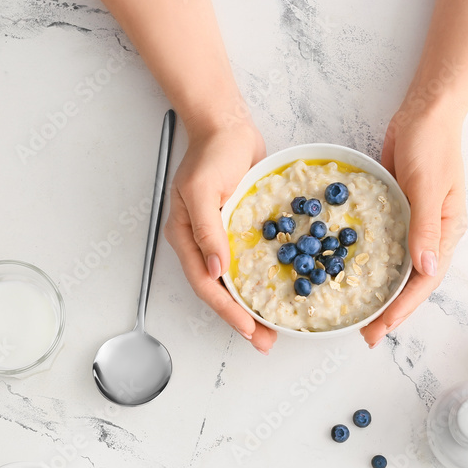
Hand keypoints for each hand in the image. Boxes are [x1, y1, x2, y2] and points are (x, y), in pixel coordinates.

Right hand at [164, 117, 276, 352]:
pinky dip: (263, 280)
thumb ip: (208, 229)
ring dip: (252, 306)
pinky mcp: (241, 229)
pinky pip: (251, 262)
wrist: (227, 126)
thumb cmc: (212, 153)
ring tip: (272, 329)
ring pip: (235, 282)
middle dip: (241, 319)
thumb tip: (216, 270)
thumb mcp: (204, 189)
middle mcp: (202, 243)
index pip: (205, 284)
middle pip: (220, 291)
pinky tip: (281, 291)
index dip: (227, 310)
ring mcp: (222, 237)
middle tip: (265, 341)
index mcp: (186, 237)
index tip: (249, 329)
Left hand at [361, 103, 467, 346]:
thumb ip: (426, 227)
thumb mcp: (428, 186)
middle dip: (392, 311)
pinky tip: (354, 276)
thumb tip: (425, 269)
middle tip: (367, 335)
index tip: (382, 327)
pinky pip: (386, 248)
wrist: (424, 113)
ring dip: (383, 294)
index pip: (426, 280)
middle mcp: (433, 235)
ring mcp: (415, 225)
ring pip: (399, 269)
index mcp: (447, 231)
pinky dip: (373, 266)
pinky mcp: (397, 213)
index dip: (403, 307)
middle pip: (413, 282)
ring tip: (363, 318)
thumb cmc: (432, 145)